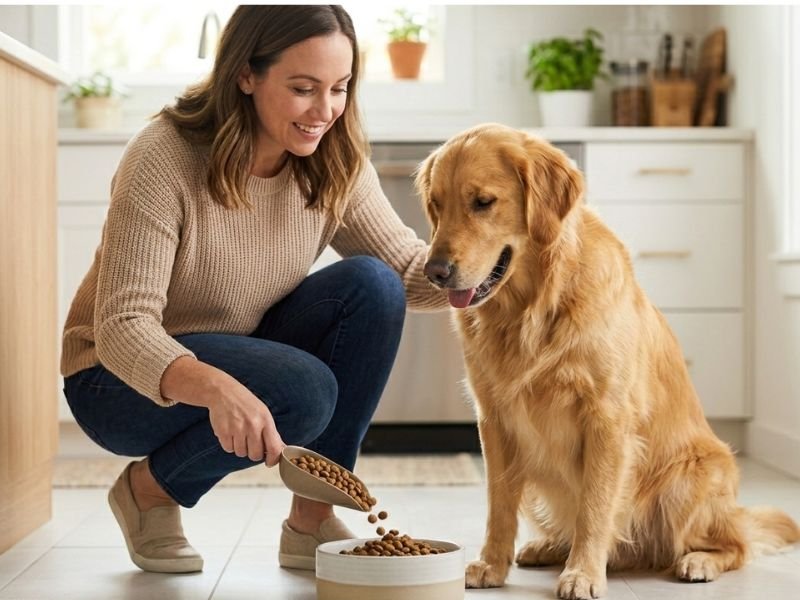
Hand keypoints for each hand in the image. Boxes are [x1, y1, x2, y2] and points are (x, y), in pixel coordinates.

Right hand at [161, 356, 285, 465]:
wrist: (223, 392)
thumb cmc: (246, 403)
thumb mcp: (263, 413)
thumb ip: (272, 433)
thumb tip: (282, 450)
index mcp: (265, 420)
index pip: (274, 448)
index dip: (273, 459)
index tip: (269, 462)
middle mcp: (252, 425)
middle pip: (255, 455)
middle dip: (253, 453)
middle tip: (251, 443)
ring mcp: (237, 429)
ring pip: (241, 453)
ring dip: (240, 448)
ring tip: (239, 433)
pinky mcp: (223, 432)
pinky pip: (228, 449)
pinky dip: (229, 444)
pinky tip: (230, 432)